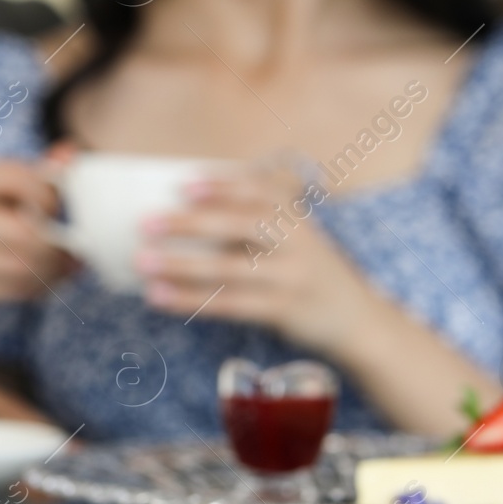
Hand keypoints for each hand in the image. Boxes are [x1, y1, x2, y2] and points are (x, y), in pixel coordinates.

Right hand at [0, 161, 75, 344]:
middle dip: (55, 246)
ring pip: (19, 265)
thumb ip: (39, 176)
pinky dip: (33, 289)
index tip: (56, 214)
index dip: (49, 198)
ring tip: (57, 270)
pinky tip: (37, 286)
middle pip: (22, 230)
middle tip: (69, 253)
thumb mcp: (5, 199)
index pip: (18, 178)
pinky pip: (8, 289)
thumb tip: (68, 153)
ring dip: (48, 271)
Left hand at [135, 170, 377, 357]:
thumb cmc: (309, 270)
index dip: (222, 185)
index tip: (184, 183)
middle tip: (147, 222)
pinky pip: (230, 304)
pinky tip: (160, 297)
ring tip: (143, 261)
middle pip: (239, 225)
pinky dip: (191, 299)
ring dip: (180, 264)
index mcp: (297, 216)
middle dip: (190, 222)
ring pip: (229, 268)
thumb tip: (191, 209)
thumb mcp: (297, 236)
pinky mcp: (284, 309)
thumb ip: (260, 220)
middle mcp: (297, 241)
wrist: (359, 319)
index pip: (258, 190)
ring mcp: (292, 276)